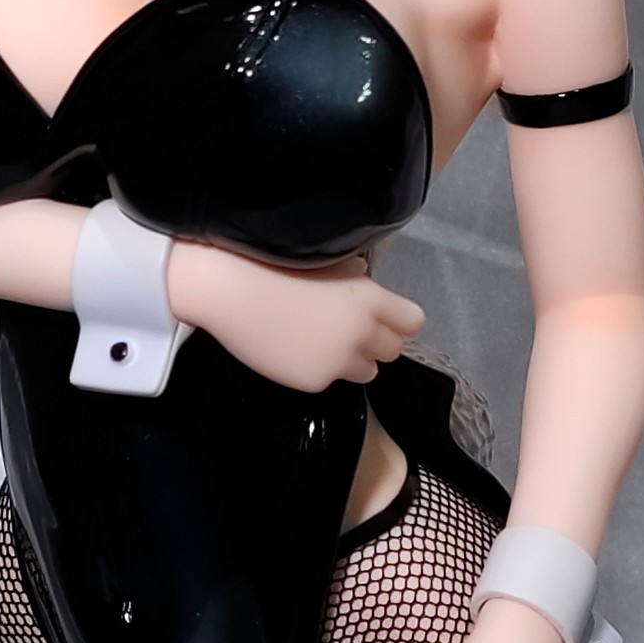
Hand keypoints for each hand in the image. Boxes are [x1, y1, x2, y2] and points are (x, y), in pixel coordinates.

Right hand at [167, 239, 423, 392]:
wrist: (230, 291)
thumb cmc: (274, 264)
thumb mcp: (325, 261)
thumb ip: (354, 276)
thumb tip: (363, 279)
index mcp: (369, 299)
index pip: (412, 321)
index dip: (399, 320)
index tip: (385, 317)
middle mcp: (361, 333)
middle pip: (394, 350)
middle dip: (378, 341)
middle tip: (351, 331)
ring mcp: (338, 361)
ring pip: (368, 372)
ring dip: (355, 359)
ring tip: (326, 343)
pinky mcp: (314, 381)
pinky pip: (331, 380)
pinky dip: (321, 368)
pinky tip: (298, 350)